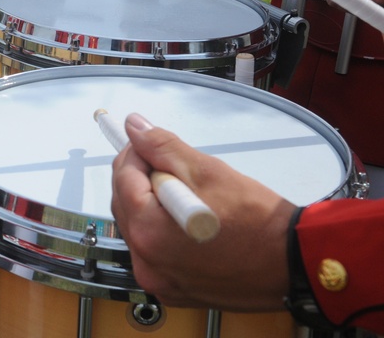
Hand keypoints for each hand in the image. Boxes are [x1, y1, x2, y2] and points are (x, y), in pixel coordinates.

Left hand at [111, 113, 293, 310]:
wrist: (293, 263)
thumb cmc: (256, 221)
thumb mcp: (206, 171)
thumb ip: (162, 147)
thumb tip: (134, 126)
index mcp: (148, 231)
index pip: (122, 177)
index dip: (136, 153)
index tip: (151, 144)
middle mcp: (145, 261)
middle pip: (124, 204)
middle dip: (142, 178)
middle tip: (171, 167)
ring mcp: (158, 279)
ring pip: (137, 227)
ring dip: (151, 204)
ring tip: (186, 194)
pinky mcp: (172, 289)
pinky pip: (152, 251)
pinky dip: (161, 231)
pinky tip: (186, 221)